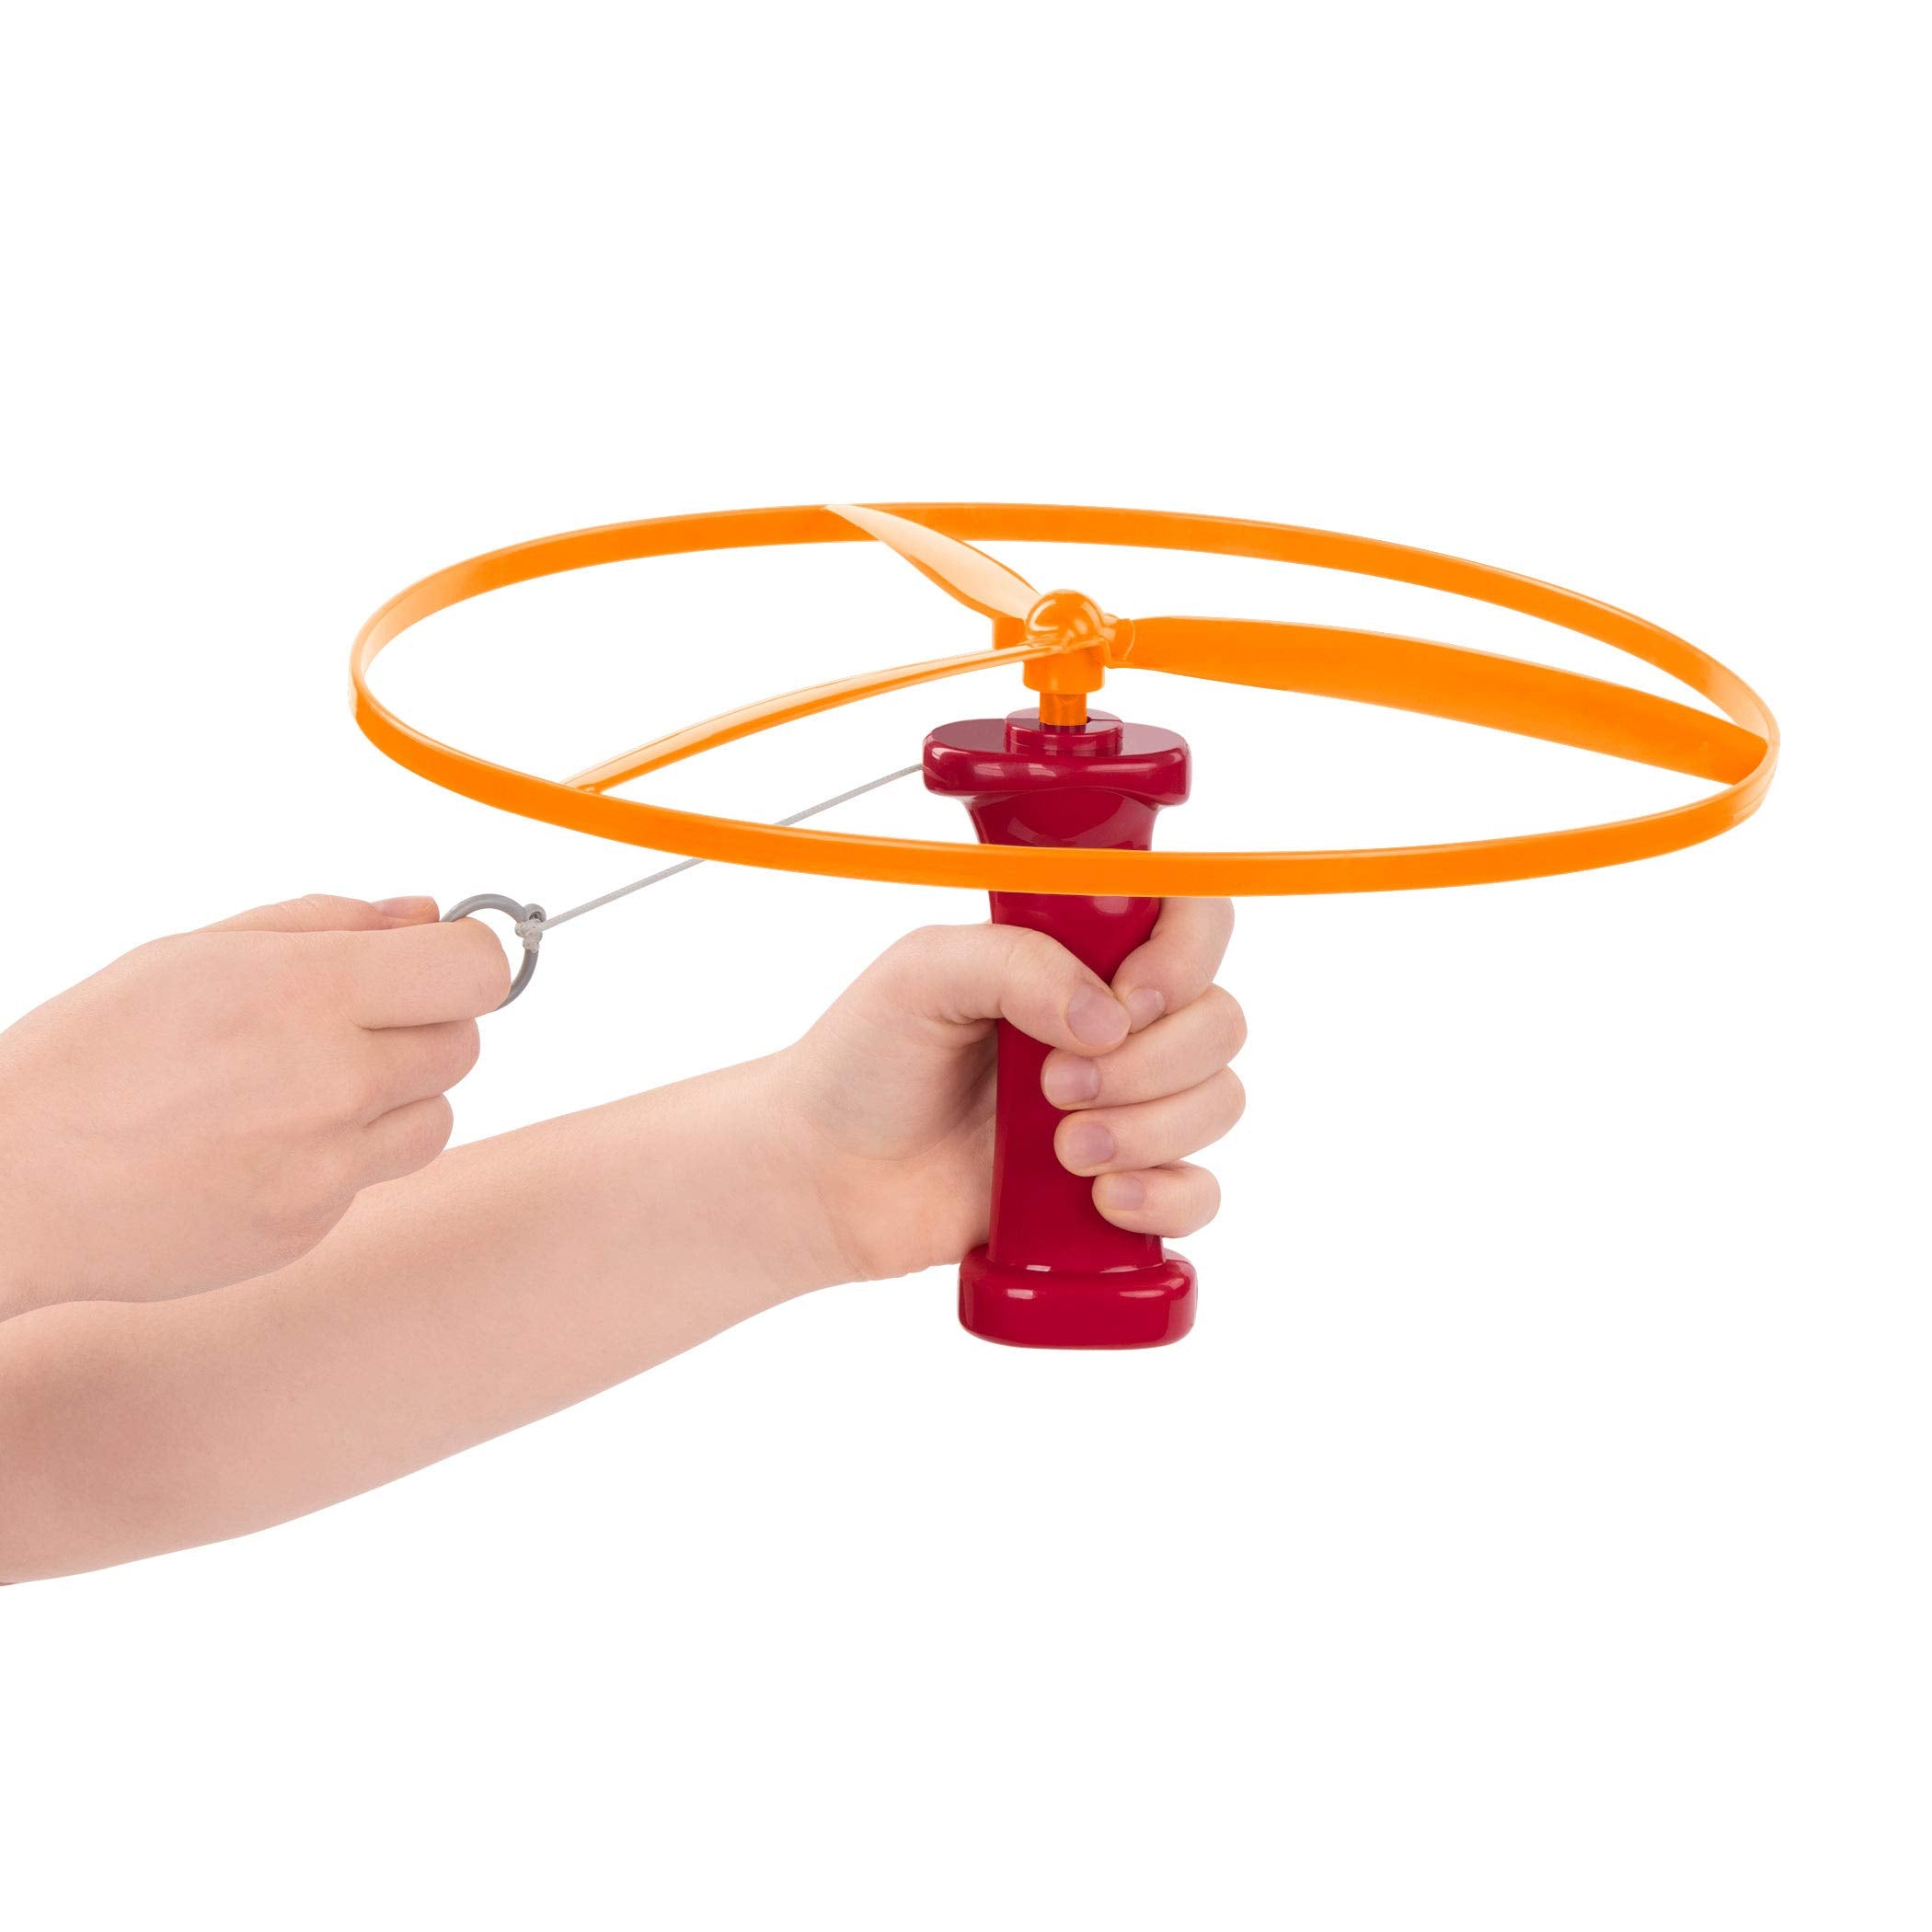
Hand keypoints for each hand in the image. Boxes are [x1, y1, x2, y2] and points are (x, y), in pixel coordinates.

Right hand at [0, 894, 508, 1314]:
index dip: (468, 961)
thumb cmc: (96, 1052)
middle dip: (422, 1025)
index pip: (476, 969)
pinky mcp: (314, 1223)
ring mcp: (328, 1162)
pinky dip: (343, 1154)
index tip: (439, 964)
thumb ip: (329, 924)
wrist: (17, 1183)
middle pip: (464, 1041)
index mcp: (306, 991)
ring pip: (437, 1112)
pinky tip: (264, 1143)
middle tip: (345, 1025)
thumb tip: (429, 912)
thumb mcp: (197, 953)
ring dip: (396, 1095)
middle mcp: (334, 1078)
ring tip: (301, 1088)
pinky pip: (376, 1174)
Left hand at [779, 901, 1244, 1281]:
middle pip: (1219, 1022)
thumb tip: (1107, 1017)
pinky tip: (1101, 1199)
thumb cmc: (863, 1061)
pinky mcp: (1117, 1184)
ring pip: (1218, 1104)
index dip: (1186, 957)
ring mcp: (1122, 1106)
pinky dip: (1166, 1198)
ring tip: (1060, 1151)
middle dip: (1152, 1063)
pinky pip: (1200, 1193)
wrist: (825, 1174)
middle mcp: (1114, 1023)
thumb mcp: (923, 973)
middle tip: (1054, 1086)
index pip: (1193, 919)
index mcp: (1079, 952)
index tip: (1127, 997)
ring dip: (1150, 1129)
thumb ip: (1017, 962)